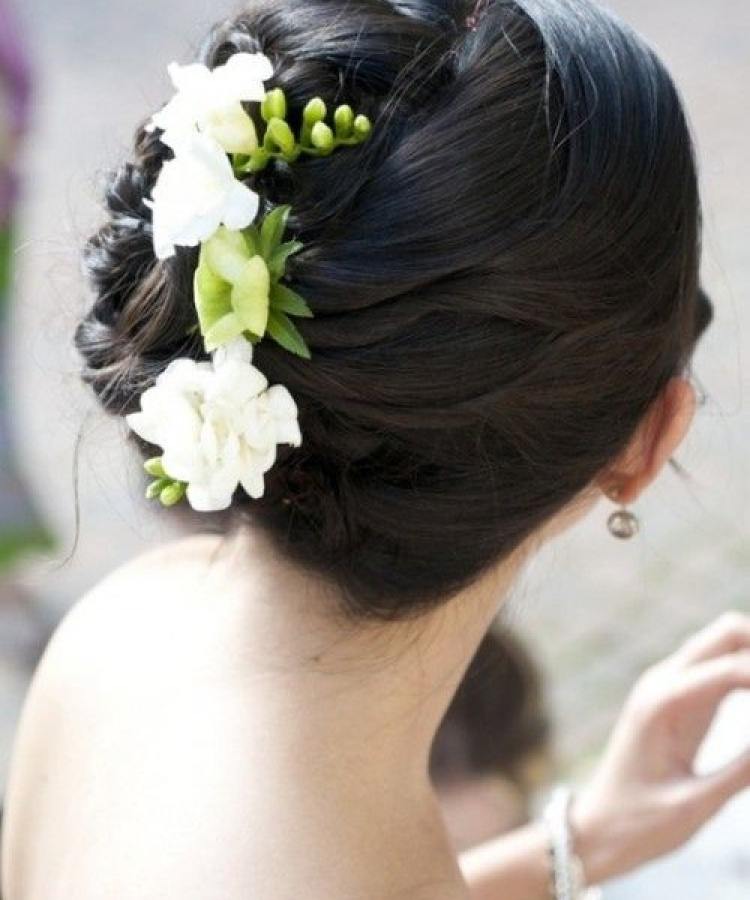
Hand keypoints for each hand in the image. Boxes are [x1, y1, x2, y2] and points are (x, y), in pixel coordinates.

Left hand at [569, 611, 749, 884]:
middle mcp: (663, 681)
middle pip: (729, 632)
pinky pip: (721, 669)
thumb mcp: (696, 804)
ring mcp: (669, 685)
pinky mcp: (679, 699)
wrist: (596, 828)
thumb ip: (743, 771)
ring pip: (726, 644)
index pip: (733, 669)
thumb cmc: (638, 824)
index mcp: (661, 703)